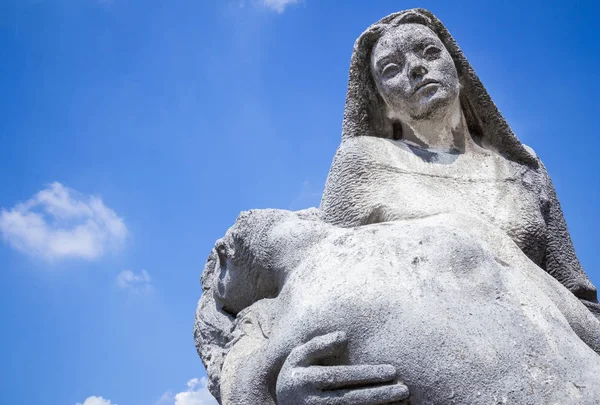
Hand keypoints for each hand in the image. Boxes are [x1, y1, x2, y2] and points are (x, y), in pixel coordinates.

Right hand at [276, 331, 408, 404]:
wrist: (282, 402)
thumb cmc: (298, 373)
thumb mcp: (298, 355)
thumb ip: (318, 344)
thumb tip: (344, 336)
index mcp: (303, 380)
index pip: (339, 377)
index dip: (366, 375)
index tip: (392, 371)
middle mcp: (310, 402)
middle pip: (349, 400)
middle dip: (378, 395)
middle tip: (404, 389)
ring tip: (401, 400)